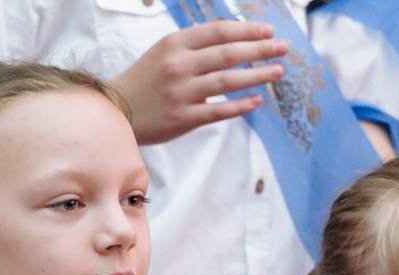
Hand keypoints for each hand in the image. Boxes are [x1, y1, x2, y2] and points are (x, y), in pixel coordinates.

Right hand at [114, 21, 287, 144]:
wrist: (116, 112)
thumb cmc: (143, 81)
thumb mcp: (163, 52)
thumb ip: (194, 46)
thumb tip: (232, 40)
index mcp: (175, 44)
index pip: (218, 32)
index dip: (246, 30)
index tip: (268, 31)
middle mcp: (178, 66)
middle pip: (227, 54)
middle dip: (259, 49)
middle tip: (282, 48)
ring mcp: (181, 93)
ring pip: (226, 81)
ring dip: (256, 75)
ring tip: (277, 71)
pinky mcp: (182, 118)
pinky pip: (218, 111)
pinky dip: (239, 105)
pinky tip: (256, 101)